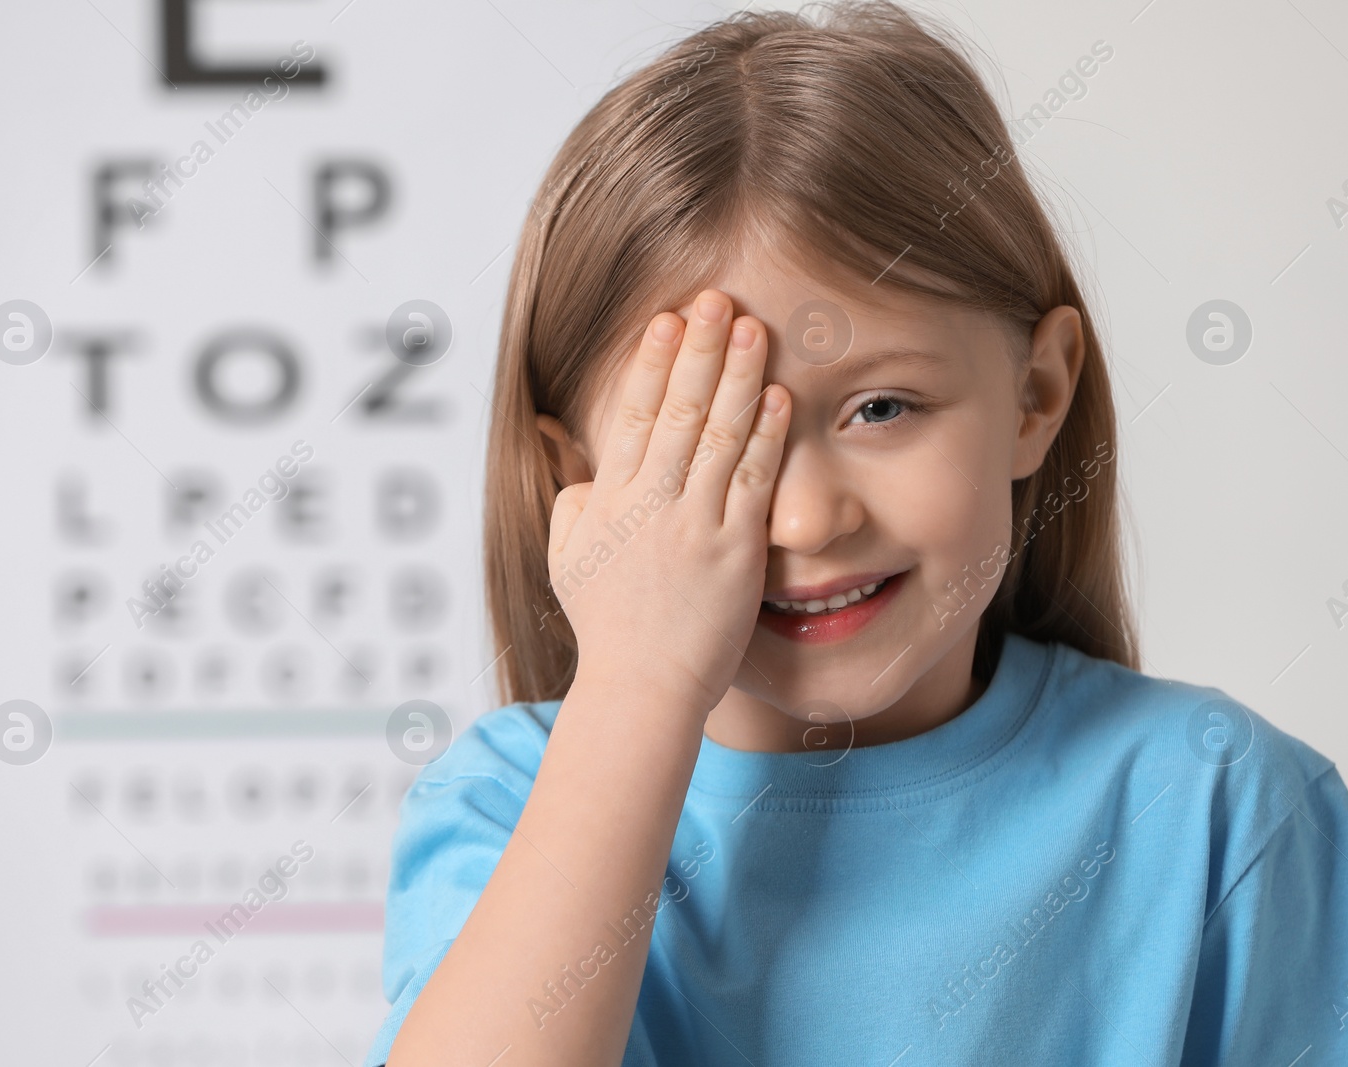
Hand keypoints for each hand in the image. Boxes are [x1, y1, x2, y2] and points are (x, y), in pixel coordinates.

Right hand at [547, 289, 789, 717]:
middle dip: (698, 348)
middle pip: (679, 409)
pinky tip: (779, 397)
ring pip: (719, 434)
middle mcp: (652, 503)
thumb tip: (584, 471)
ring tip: (753, 328)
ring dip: (738, 375)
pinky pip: (753, 481)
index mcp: (611, 500)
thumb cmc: (608, 630)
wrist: (641, 687)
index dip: (653, 363)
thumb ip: (575, 508)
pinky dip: (767, 436)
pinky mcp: (734, 550)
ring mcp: (694, 524)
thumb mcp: (568, 562)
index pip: (634, 414)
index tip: (666, 320)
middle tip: (714, 300)